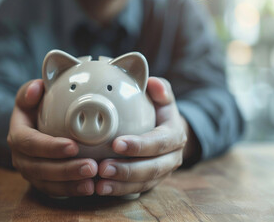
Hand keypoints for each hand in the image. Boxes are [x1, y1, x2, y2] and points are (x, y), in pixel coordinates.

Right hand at [7, 79, 97, 196]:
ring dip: (70, 184)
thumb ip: (30, 91)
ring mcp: (30, 172)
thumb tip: (36, 88)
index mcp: (18, 134)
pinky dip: (71, 191)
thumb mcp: (31, 96)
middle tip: (90, 167)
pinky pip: (54, 191)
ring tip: (92, 181)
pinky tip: (89, 188)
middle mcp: (20, 157)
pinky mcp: (42, 182)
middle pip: (39, 168)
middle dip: (65, 170)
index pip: (29, 142)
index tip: (73, 146)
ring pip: (47, 183)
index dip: (49, 147)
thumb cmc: (39, 108)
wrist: (39, 125)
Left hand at [96, 77, 187, 195]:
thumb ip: (161, 90)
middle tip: (102, 168)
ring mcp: (162, 173)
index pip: (159, 142)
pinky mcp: (150, 183)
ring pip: (143, 183)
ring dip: (120, 185)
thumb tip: (153, 83)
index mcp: (175, 136)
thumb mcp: (164, 98)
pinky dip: (118, 191)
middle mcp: (172, 158)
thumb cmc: (160, 112)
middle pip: (152, 168)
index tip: (116, 144)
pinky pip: (136, 191)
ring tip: (98, 184)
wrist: (169, 132)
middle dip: (127, 170)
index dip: (139, 145)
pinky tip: (99, 189)